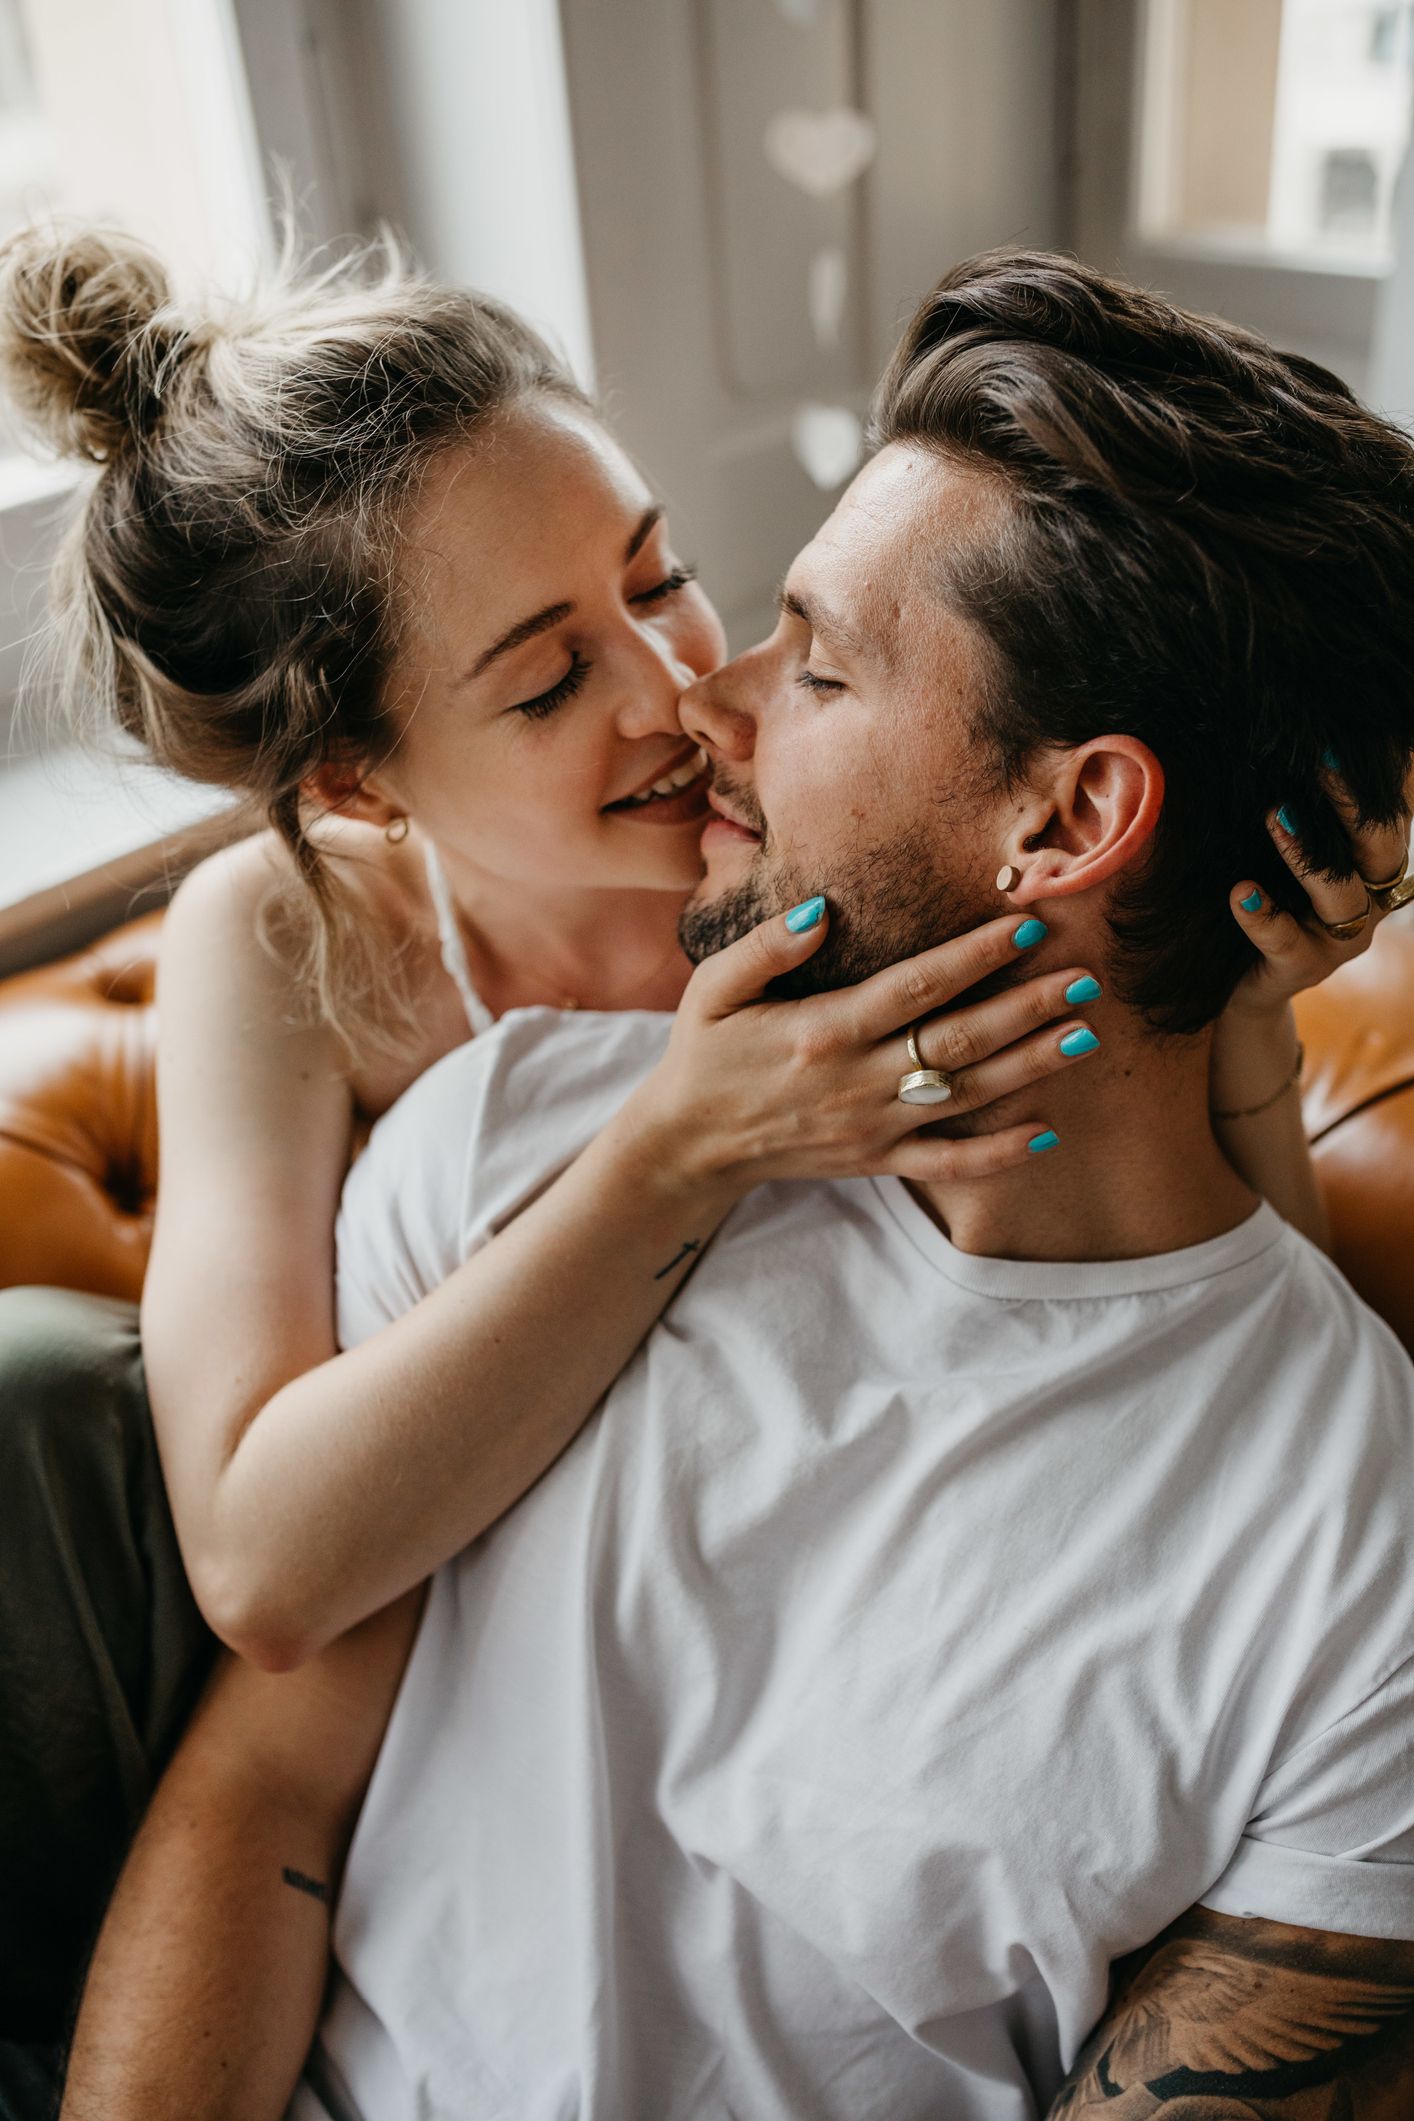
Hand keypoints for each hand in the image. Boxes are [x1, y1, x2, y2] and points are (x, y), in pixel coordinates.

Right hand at [627, 897, 1102, 1195]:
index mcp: (823, 1030)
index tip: (1025, 928)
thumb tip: (822, 912)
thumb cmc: (705, 1052)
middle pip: (958, 1040)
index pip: (915, 988)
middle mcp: (857, 1080)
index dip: (973, 958)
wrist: (688, 1143)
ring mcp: (872, 1125)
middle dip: (1025, 1008)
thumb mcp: (714, 988)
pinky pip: (947, 1163)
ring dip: (1030, 1066)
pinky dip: (997, 1153)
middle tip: (1083, 978)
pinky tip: (1046, 1133)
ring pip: (966, 1095)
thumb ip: (766, 948)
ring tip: (1084, 1034)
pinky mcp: (877, 1159)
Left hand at [1225, 759, 1412, 1018]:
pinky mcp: (1301, 969)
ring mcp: (1341, 939)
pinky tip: (1241, 892)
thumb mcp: (1291, 848)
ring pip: (1341, 896)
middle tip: (1323, 758)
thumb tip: (1296, 730)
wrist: (1240, 984)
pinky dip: (1265, 917)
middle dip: (1354, 802)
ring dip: (1309, 855)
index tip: (1352, 734)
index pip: (1394, 811)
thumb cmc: (1269, 894)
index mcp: (1374, 860)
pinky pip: (1287, 943)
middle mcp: (1371, 897)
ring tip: (1275, 816)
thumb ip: (1301, 801)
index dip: (1385, 775)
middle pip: (1380, 847)